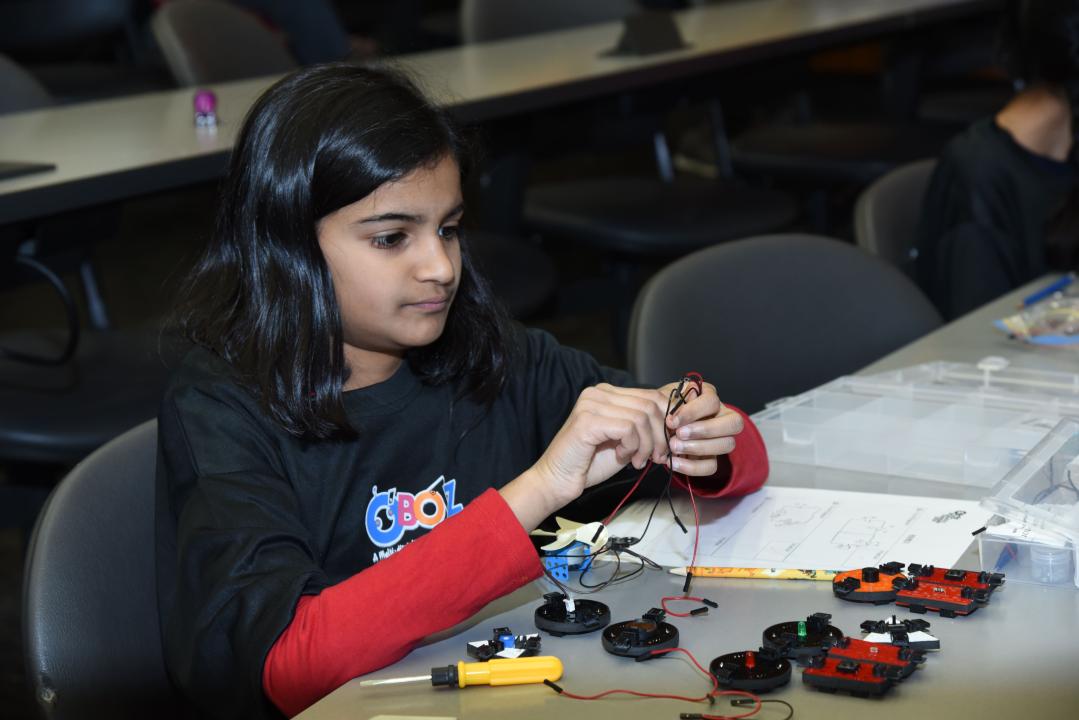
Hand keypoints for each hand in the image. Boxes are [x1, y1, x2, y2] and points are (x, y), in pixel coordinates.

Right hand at [501, 384, 668, 529]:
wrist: (558, 481)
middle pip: (651, 405)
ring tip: (638, 461)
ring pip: (642, 417)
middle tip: (658, 458)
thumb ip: (643, 427)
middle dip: (661, 436)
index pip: (652, 396)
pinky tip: (623, 458)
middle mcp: (598, 392)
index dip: (667, 422)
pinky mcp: (588, 420)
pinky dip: (632, 447)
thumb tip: (675, 424)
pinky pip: (628, 428)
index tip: (666, 447)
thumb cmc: (591, 463)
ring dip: (647, 445)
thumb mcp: (625, 441)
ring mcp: (591, 404)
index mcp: (608, 392)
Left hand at [660, 381, 742, 475]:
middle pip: (733, 423)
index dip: (693, 412)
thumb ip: (672, 403)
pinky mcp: (712, 458)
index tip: (672, 420)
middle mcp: (722, 416)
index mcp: (710, 397)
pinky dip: (692, 467)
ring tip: (674, 447)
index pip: (713, 401)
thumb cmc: (663, 408)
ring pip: (727, 444)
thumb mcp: (666, 400)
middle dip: (705, 430)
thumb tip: (676, 412)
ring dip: (699, 447)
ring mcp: (720, 438)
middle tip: (679, 434)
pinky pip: (712, 466)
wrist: (655, 425)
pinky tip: (674, 462)